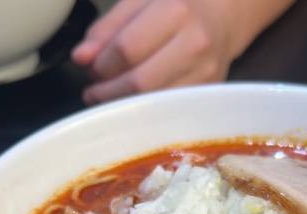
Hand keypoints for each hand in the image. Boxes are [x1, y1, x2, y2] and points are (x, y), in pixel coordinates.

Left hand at [72, 0, 294, 103]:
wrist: (225, 15)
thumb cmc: (179, 3)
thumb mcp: (141, 1)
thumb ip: (109, 27)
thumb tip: (80, 57)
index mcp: (176, 11)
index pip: (127, 49)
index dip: (101, 65)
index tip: (88, 68)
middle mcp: (195, 45)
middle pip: (140, 82)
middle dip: (109, 91)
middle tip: (93, 90)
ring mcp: (205, 75)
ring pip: (154, 102)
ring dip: (123, 104)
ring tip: (108, 96)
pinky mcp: (207, 94)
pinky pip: (168, 110)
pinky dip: (144, 110)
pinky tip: (133, 102)